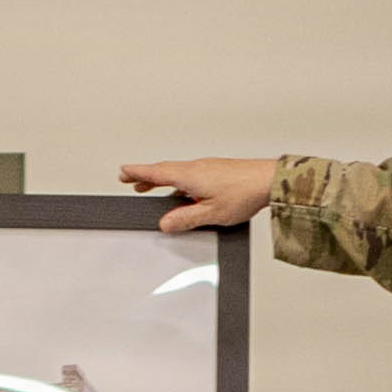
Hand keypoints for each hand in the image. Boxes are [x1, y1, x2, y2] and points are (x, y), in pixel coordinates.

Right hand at [121, 158, 274, 232]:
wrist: (269, 180)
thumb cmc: (245, 193)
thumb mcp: (211, 213)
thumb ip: (186, 219)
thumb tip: (166, 224)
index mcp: (189, 175)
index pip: (155, 173)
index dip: (137, 173)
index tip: (122, 172)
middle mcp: (196, 168)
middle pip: (164, 171)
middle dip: (146, 177)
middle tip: (131, 181)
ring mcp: (207, 168)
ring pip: (178, 173)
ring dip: (163, 180)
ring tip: (153, 188)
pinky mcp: (217, 170)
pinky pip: (191, 175)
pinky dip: (180, 182)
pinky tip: (185, 194)